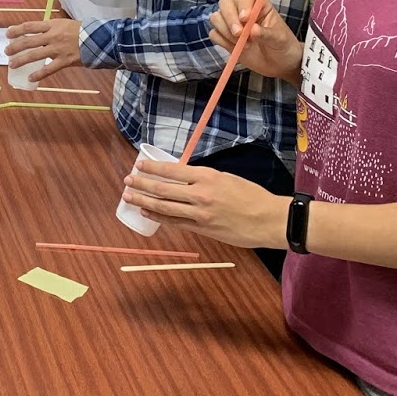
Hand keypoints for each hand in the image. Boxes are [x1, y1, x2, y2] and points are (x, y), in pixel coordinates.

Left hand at [5, 14, 80, 85]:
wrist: (99, 39)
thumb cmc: (81, 30)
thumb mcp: (64, 24)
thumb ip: (50, 28)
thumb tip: (35, 32)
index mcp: (52, 25)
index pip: (29, 26)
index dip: (17, 30)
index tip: (8, 33)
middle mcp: (52, 36)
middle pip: (29, 41)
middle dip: (15, 47)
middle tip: (6, 51)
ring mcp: (58, 49)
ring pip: (35, 55)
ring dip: (21, 60)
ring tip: (11, 64)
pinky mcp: (64, 61)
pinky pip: (49, 69)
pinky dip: (39, 74)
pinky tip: (30, 78)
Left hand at [122, 160, 288, 248]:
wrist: (269, 219)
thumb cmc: (251, 196)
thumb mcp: (226, 178)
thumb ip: (204, 179)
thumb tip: (183, 178)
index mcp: (206, 177)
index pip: (171, 170)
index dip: (152, 168)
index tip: (139, 166)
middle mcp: (200, 194)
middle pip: (162, 190)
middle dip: (141, 185)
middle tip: (126, 182)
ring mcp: (199, 214)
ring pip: (164, 207)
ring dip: (144, 202)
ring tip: (129, 197)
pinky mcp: (203, 230)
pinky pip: (175, 223)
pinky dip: (158, 217)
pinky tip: (147, 213)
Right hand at [209, 0, 304, 80]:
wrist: (279, 64)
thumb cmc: (283, 46)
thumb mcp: (280, 39)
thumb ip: (266, 33)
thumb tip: (252, 30)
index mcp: (258, 5)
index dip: (243, 4)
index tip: (246, 19)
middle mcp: (242, 10)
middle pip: (225, 3)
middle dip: (229, 18)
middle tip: (239, 34)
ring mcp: (232, 24)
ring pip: (216, 18)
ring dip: (226, 32)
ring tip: (245, 44)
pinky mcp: (225, 37)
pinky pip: (214, 34)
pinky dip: (222, 42)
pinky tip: (237, 49)